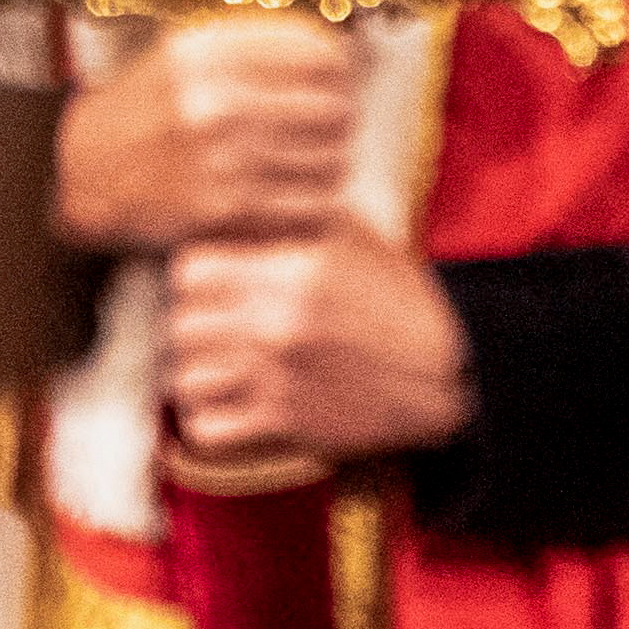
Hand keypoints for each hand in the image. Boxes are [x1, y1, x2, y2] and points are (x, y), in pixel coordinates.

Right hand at [53, 16, 361, 254]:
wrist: (82, 173)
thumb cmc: (145, 109)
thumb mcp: (185, 53)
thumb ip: (253, 44)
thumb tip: (339, 45)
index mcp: (208, 51)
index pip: (320, 52)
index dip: (341, 65)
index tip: (339, 76)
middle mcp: (215, 100)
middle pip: (333, 107)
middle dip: (341, 115)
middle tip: (333, 122)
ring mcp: (221, 158)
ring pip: (328, 160)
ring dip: (332, 162)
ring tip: (316, 159)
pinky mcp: (223, 209)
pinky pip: (306, 206)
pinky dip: (315, 203)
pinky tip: (301, 193)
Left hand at [162, 220, 471, 465]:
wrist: (448, 369)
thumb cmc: (400, 298)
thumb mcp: (352, 235)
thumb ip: (291, 217)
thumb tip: (240, 200)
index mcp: (288, 269)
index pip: (188, 269)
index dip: (195, 275)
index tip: (211, 284)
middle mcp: (274, 322)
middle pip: (180, 325)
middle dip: (193, 326)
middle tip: (213, 329)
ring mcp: (276, 376)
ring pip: (184, 378)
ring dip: (197, 375)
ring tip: (216, 369)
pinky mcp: (284, 422)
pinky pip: (207, 427)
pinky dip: (209, 420)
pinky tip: (229, 405)